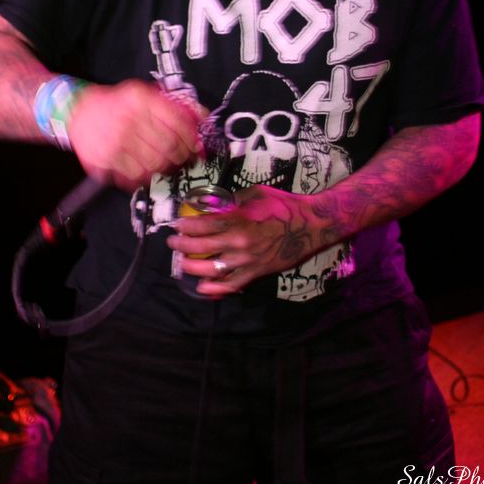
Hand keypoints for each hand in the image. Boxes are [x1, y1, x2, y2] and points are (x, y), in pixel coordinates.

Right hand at [68, 79, 206, 189]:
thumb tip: (203, 115)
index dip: (191, 137)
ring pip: (154, 164)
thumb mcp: (143, 94)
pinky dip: (144, 177)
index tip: (195, 144)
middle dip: (182, 155)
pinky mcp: (103, 160)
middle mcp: (128, 120)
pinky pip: (133, 176)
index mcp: (140, 100)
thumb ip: (172, 103)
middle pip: (169, 146)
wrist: (76, 110)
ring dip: (165, 168)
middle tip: (184, 158)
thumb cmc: (114, 104)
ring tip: (165, 164)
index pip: (177, 122)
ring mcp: (114, 142)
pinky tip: (146, 170)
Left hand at [167, 184, 318, 296]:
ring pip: (212, 268)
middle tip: (173, 243)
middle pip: (202, 246)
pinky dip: (215, 289)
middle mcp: (239, 242)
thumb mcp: (256, 194)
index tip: (176, 225)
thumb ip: (234, 201)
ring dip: (193, 267)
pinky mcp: (256, 273)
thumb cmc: (284, 205)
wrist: (310, 226)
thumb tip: (214, 205)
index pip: (204, 224)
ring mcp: (247, 260)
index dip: (186, 226)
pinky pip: (231, 285)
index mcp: (239, 220)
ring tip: (183, 263)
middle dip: (182, 245)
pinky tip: (202, 287)